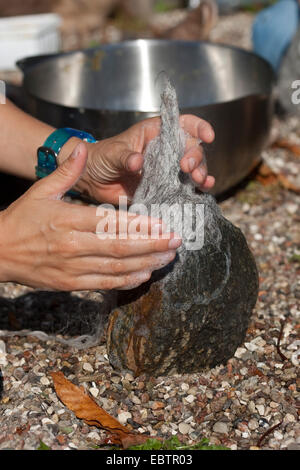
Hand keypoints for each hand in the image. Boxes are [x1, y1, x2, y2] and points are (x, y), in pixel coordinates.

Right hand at [0, 143, 180, 290]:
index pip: (110, 222)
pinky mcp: (71, 284)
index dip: (139, 225)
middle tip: (176, 241)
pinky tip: (145, 274)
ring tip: (168, 257)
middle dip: (152, 245)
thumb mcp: (40, 191)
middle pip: (120, 247)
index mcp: (67, 219)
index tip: (162, 223)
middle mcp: (73, 246)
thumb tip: (83, 148)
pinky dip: (127, 281)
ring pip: (117, 268)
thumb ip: (66, 171)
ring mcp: (73, 268)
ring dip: (146, 263)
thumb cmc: (21, 219)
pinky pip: (105, 284)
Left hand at [72, 115, 214, 203]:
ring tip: (200, 181)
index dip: (197, 127)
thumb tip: (138, 161)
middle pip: (191, 149)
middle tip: (188, 168)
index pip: (182, 124)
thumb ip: (125, 157)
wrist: (92, 181)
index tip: (207, 135)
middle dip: (196, 157)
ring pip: (191, 170)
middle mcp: (165, 151)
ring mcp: (166, 171)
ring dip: (200, 174)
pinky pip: (183, 189)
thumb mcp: (112, 154)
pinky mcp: (163, 189)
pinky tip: (202, 192)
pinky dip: (194, 191)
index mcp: (155, 134)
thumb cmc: (101, 158)